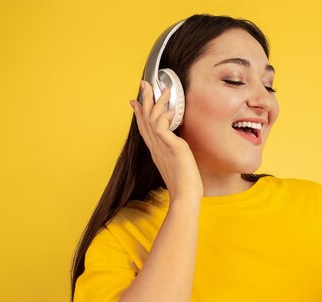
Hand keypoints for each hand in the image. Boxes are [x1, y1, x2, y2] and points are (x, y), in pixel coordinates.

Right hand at [130, 80, 202, 201]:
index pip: (145, 128)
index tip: (136, 100)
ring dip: (156, 102)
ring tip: (164, 89)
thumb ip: (174, 153)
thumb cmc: (184, 185)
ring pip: (152, 119)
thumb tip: (177, 146)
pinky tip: (171, 110)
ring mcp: (162, 147)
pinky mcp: (172, 148)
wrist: (185, 197)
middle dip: (144, 100)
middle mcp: (156, 147)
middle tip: (144, 83)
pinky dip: (164, 116)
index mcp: (157, 151)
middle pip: (145, 119)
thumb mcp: (177, 164)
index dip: (140, 113)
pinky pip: (162, 127)